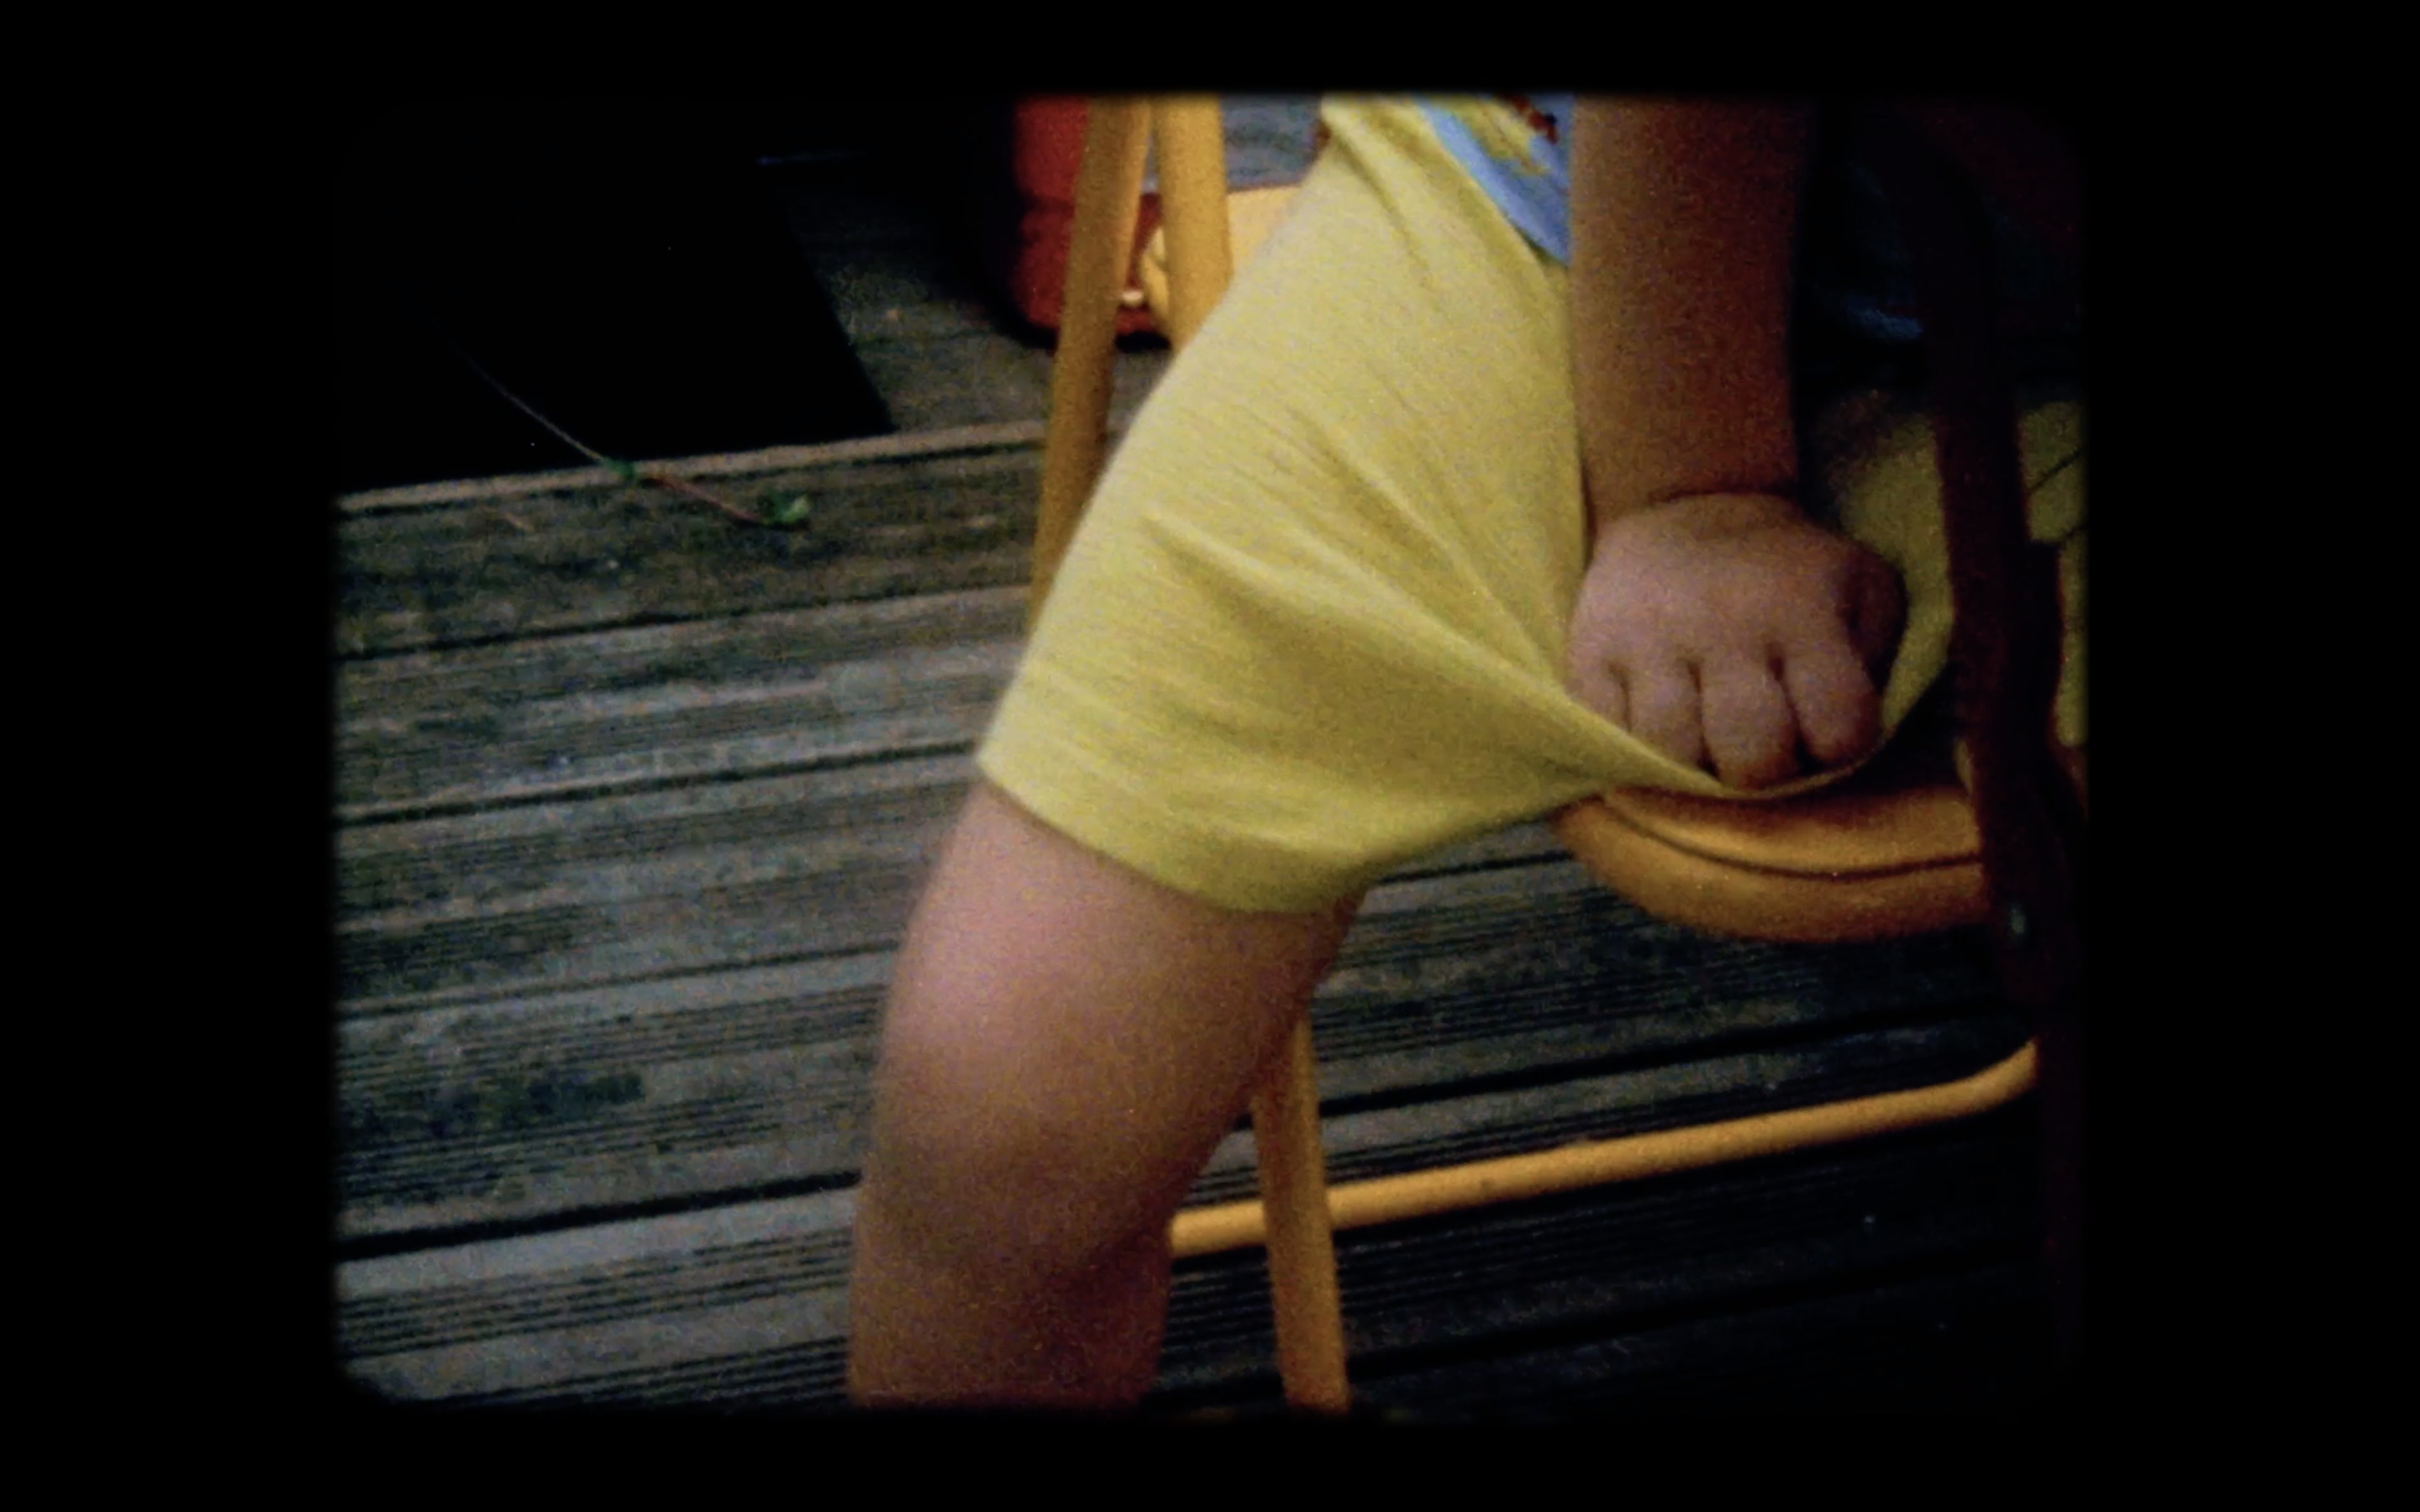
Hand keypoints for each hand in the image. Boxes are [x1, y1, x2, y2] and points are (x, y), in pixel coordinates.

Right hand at [1564, 493, 1904, 788]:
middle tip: (1763, 749)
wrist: (1685, 506)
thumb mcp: (1861, 589)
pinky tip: (1664, 732)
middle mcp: (1722, 625)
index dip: (1838, 748)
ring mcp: (1647, 642)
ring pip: (1674, 757)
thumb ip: (1875, 662)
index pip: (1839, 730)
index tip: (1825, 732)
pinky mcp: (1590, 655)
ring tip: (1710, 743)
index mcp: (1802, 610)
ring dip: (1698, 768)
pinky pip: (1612, 741)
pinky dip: (1639, 755)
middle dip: (1766, 772)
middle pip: (1752, 759)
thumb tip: (1848, 742)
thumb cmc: (1788, 571)